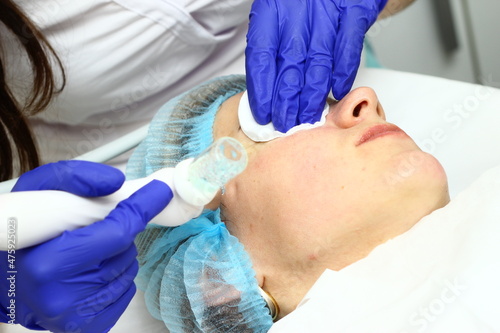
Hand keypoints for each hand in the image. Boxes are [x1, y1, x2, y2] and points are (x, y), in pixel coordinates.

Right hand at [1, 161, 172, 331]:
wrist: (8, 280)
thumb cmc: (25, 234)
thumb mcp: (38, 192)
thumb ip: (76, 178)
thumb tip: (117, 182)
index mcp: (47, 262)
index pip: (116, 233)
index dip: (141, 209)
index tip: (159, 193)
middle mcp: (62, 295)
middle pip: (125, 251)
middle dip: (118, 235)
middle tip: (93, 232)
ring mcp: (76, 316)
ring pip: (128, 270)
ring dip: (118, 255)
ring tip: (88, 253)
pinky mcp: (88, 327)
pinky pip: (126, 291)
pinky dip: (117, 277)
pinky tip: (92, 272)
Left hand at [246, 0, 387, 131]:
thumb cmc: (302, 0)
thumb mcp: (278, 14)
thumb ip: (272, 45)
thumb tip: (265, 90)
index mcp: (271, 10)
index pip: (261, 56)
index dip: (262, 89)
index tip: (263, 113)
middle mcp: (296, 10)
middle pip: (289, 64)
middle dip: (287, 100)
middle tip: (286, 124)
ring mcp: (328, 11)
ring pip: (318, 61)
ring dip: (313, 95)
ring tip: (308, 118)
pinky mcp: (356, 10)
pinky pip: (348, 47)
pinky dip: (344, 72)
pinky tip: (339, 91)